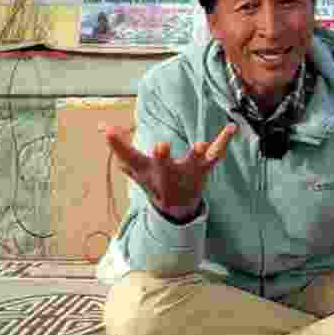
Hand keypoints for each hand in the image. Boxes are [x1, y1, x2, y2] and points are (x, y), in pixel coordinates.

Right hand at [104, 124, 237, 220]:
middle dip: (162, 158)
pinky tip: (232, 127)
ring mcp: (188, 172)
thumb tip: (102, 127)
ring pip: (193, 163)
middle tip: (160, 147)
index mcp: (149, 170)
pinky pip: (216, 154)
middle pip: (164, 166)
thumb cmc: (154, 181)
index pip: (129, 157)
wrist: (177, 207)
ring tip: (201, 145)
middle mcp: (168, 172)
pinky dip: (223, 141)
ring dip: (197, 155)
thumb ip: (120, 147)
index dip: (118, 145)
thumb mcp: (135, 168)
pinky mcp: (204, 168)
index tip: (107, 130)